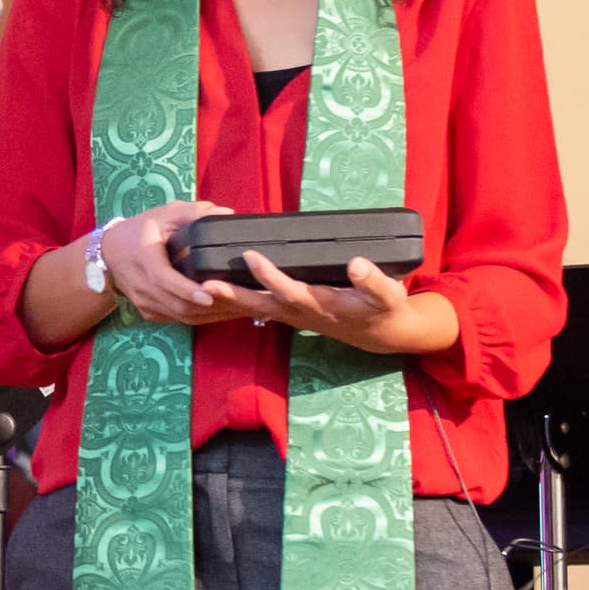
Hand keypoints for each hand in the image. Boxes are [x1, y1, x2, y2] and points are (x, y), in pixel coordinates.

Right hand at [96, 199, 244, 326]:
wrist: (108, 254)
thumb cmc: (139, 231)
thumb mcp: (163, 214)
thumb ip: (194, 212)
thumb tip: (226, 214)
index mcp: (144, 259)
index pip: (165, 280)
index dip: (187, 290)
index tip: (210, 294)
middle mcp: (142, 286)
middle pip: (178, 305)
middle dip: (211, 307)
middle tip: (242, 303)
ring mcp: (145, 303)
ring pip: (181, 317)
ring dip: (211, 316)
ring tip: (240, 309)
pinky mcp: (150, 313)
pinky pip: (178, 320)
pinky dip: (202, 318)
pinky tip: (225, 312)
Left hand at [202, 250, 462, 359]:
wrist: (380, 334)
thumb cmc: (384, 310)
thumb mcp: (388, 296)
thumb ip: (372, 281)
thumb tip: (356, 263)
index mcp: (323, 305)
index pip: (290, 290)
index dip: (269, 275)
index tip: (251, 255)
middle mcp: (301, 312)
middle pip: (261, 305)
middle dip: (233, 295)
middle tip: (206, 284)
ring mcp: (292, 315)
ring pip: (254, 308)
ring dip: (228, 299)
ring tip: (200, 286)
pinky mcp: (290, 312)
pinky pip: (257, 308)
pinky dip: (236, 301)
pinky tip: (216, 290)